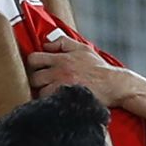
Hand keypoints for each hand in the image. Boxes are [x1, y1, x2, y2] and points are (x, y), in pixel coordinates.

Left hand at [26, 41, 140, 107]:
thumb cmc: (98, 68)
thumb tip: (46, 44)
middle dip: (37, 81)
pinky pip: (49, 102)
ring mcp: (62, 87)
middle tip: (44, 83)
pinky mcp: (66, 99)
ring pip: (40, 92)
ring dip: (43, 93)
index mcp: (62, 58)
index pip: (34, 59)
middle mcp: (59, 72)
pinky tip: (57, 100)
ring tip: (52, 93)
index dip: (33, 64)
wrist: (113, 85)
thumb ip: (63, 42)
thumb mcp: (83, 49)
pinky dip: (50, 102)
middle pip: (34, 78)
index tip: (38, 68)